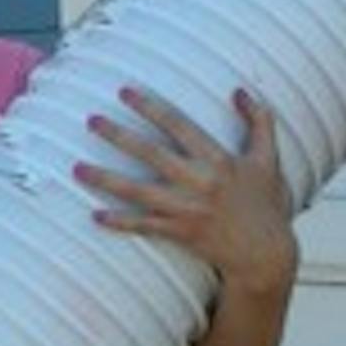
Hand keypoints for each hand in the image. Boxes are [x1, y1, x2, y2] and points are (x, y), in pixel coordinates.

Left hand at [75, 85, 296, 299]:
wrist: (265, 254)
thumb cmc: (266, 206)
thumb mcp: (268, 160)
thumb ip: (259, 122)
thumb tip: (239, 90)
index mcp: (218, 160)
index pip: (178, 126)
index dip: (150, 107)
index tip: (124, 92)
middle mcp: (199, 182)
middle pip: (150, 153)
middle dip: (118, 135)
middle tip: (90, 119)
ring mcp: (186, 210)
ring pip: (138, 191)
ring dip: (105, 179)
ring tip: (76, 168)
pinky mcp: (180, 233)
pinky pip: (144, 226)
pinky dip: (119, 221)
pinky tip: (95, 214)